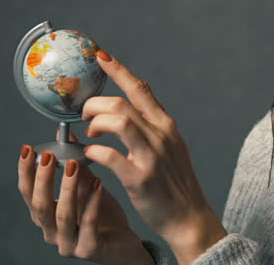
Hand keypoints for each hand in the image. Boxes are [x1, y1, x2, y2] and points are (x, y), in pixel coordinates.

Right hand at [17, 128, 154, 264]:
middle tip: (49, 155)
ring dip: (67, 188)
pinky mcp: (88, 250)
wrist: (123, 242)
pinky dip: (92, 202)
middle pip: (39, 205)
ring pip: (63, 215)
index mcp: (46, 216)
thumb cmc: (102, 215)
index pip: (28, 193)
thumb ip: (74, 165)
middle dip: (42, 178)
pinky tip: (99, 184)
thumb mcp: (86, 186)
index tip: (27, 149)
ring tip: (73, 165)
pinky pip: (89, 224)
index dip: (25, 171)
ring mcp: (68, 244)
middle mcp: (51, 232)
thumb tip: (65, 136)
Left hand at [81, 50, 226, 257]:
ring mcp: (152, 156)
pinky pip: (110, 155)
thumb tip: (128, 108)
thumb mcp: (171, 147)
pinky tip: (90, 155)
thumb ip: (152, 127)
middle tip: (84, 116)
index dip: (118, 69)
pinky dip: (94, 152)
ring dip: (95, 124)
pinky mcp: (140, 178)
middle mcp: (161, 135)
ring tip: (89, 134)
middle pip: (121, 102)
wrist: (189, 217)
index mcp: (166, 125)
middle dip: (94, 105)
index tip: (100, 56)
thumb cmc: (174, 183)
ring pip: (117, 122)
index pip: (140, 88)